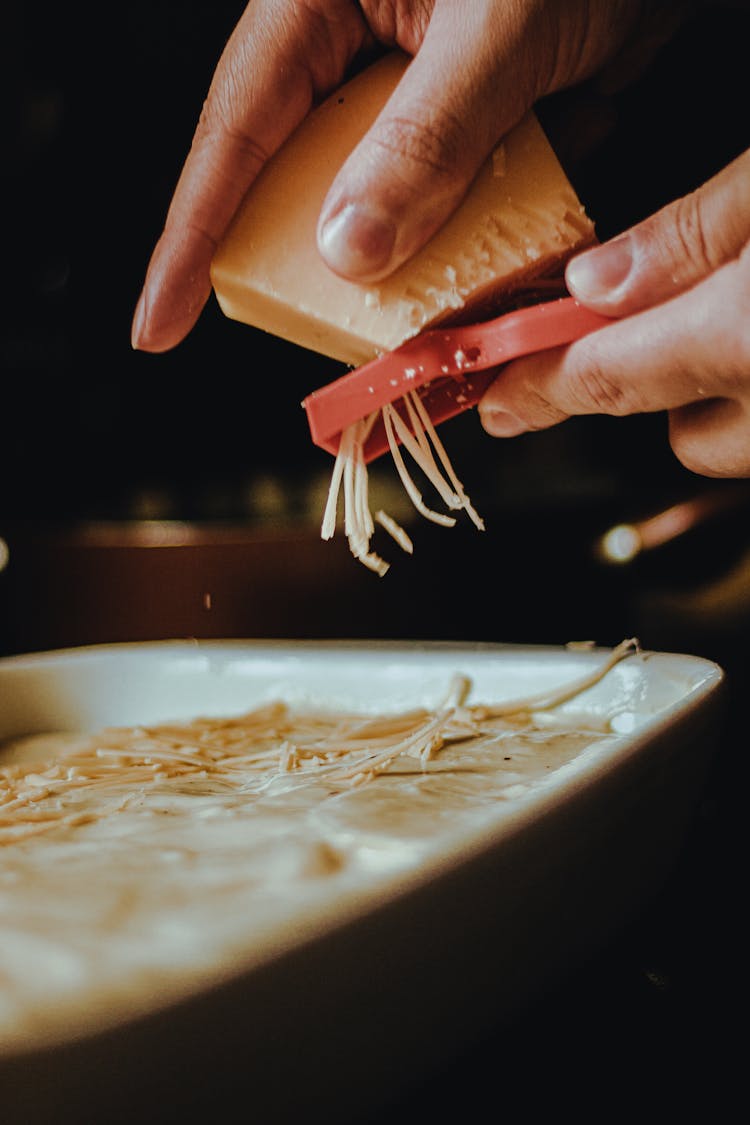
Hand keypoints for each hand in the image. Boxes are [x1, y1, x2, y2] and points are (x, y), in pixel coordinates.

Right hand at [131, 0, 671, 352]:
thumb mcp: (496, 28)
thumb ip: (423, 138)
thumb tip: (348, 250)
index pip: (237, 127)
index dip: (193, 233)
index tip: (159, 322)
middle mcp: (361, 45)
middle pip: (301, 175)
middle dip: (312, 259)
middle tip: (311, 329)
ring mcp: (422, 86)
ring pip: (387, 199)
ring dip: (416, 257)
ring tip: (429, 309)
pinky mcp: (482, 116)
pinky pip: (459, 196)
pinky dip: (484, 234)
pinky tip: (508, 258)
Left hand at [479, 148, 749, 476]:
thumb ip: (690, 236)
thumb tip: (596, 282)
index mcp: (745, 340)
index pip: (608, 378)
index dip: (539, 385)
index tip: (496, 395)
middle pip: (689, 434)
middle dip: (666, 381)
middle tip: (674, 309)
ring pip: (737, 437)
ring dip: (722, 389)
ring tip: (739, 309)